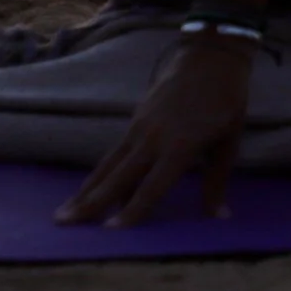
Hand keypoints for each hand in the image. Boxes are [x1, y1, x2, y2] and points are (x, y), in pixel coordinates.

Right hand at [58, 34, 253, 226]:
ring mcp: (139, 128)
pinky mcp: (133, 121)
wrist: (210, 58)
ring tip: (62, 214)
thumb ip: (217, 181)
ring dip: (86, 191)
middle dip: (90, 202)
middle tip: (62, 225)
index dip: (133, 210)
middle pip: (118, 177)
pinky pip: (114, 153)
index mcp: (181, 145)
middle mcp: (154, 139)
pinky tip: (87, 190)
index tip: (111, 232)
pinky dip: (99, 174)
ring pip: (109, 166)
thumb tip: (220, 217)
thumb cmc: (226, 102)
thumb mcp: (229, 140)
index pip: (153, 186)